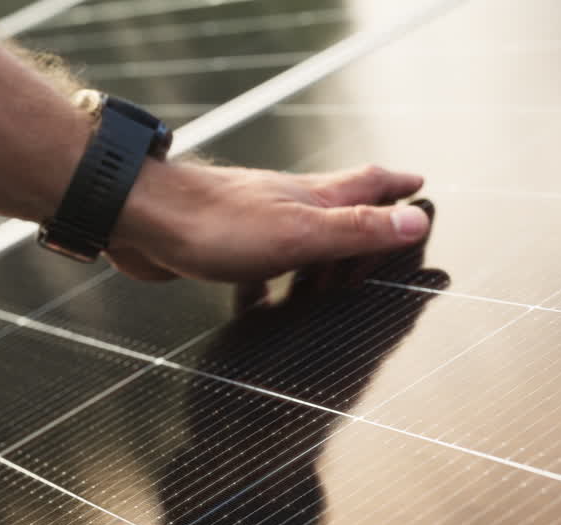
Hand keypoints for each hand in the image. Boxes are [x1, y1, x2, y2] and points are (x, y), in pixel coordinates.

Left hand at [108, 162, 430, 281]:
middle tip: (388, 231)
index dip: (397, 185)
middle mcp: (285, 205)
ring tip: (333, 280)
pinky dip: (269, 286)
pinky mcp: (222, 245)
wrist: (140, 219)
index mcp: (311, 200)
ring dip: (319, 258)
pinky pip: (258, 268)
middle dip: (366, 220)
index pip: (368, 185)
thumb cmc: (214, 224)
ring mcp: (253, 223)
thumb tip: (413, 221)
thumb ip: (355, 230)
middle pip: (338, 209)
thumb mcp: (299, 235)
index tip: (420, 185)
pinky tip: (261, 303)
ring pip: (298, 240)